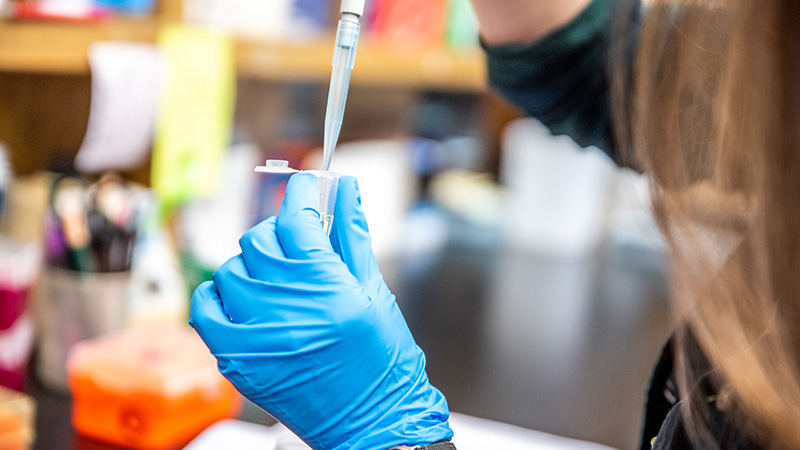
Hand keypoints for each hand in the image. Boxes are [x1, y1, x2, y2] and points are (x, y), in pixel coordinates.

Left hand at [190, 173, 451, 449]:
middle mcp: (285, 308)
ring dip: (253, 266)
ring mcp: (255, 335)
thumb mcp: (375, 292)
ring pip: (231, 269)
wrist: (372, 423)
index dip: (300, 192)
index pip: (296, 217)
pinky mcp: (236, 359)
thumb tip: (346, 190)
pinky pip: (205, 308)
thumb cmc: (382, 363)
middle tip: (299, 244)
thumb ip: (353, 235)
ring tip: (276, 280)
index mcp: (326, 287)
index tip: (306, 187)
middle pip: (259, 239)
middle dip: (280, 232)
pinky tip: (243, 300)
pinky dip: (218, 296)